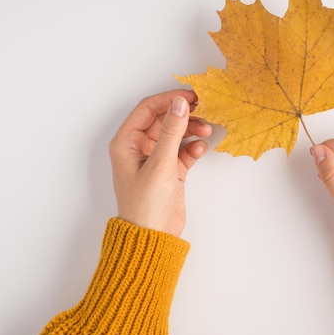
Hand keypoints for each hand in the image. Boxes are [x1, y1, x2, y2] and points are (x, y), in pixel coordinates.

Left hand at [109, 90, 211, 235]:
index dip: (169, 99)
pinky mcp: (170, 171)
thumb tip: (181, 104)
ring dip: (191, 130)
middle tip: (204, 110)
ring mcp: (156, 159)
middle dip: (184, 115)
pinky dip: (193, 147)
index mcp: (126, 142)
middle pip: (164, 120)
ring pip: (176, 134)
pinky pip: (184, 151)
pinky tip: (201, 149)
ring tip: (207, 131)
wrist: (153, 237)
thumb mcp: (160, 163)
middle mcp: (139, 148)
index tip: (191, 96)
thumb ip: (172, 131)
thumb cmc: (145, 204)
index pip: (148, 109)